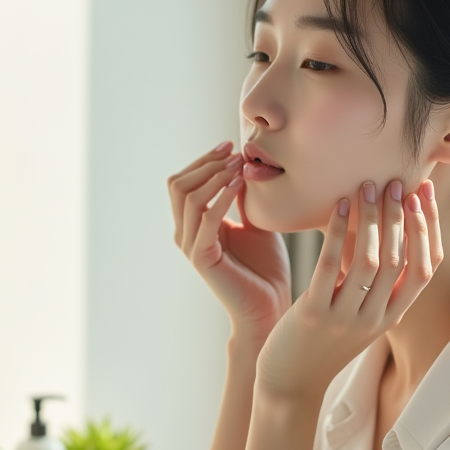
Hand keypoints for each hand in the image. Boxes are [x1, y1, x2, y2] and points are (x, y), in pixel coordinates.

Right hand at [168, 142, 291, 346]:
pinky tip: (239, 185)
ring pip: (186, 197)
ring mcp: (191, 245)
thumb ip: (243, 197)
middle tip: (235, 152)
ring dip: (214, 175)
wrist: (271, 304)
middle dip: (206, 163)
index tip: (232, 144)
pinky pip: (204, 219)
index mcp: (194, 224)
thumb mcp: (255, 221)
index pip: (184, 181)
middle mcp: (186, 233)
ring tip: (239, 167)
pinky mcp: (202, 258)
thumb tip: (243, 164)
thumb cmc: (265, 266)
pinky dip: (220, 198)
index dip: (205, 159)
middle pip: (178, 184)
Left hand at [255, 179, 441, 401]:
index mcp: (392, 316)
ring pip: (371, 260)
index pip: (427, 267)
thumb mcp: (359, 316)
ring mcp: (346, 318)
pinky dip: (336, 232)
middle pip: (400, 258)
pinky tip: (338, 206)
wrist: (290, 383)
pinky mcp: (314, 314)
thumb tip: (388, 234)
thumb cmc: (323, 342)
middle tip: (394, 182)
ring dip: (372, 219)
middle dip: (400, 215)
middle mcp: (376, 318)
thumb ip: (377, 285)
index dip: (429, 228)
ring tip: (367, 187)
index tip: (423, 193)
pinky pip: (330, 266)